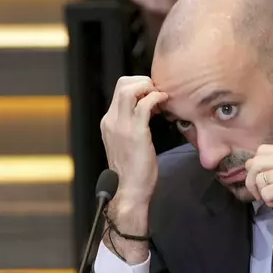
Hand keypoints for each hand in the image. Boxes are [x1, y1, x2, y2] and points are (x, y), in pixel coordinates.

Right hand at [100, 75, 168, 205]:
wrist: (129, 192)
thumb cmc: (132, 172)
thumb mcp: (126, 143)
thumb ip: (131, 126)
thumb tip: (147, 111)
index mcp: (108, 122)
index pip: (119, 90)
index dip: (137, 86)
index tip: (151, 94)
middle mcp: (111, 121)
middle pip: (122, 83)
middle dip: (142, 81)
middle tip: (156, 91)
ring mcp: (121, 126)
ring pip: (129, 89)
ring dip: (148, 86)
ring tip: (160, 95)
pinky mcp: (135, 133)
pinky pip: (145, 104)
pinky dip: (156, 98)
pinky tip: (164, 102)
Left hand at [244, 145, 272, 255]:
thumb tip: (248, 166)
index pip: (261, 150)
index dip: (256, 168)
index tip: (264, 182)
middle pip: (256, 162)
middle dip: (253, 182)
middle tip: (264, 194)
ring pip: (259, 179)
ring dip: (264, 194)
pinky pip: (266, 192)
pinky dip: (271, 202)